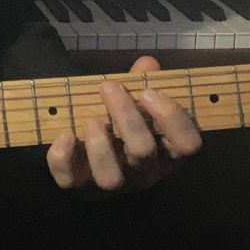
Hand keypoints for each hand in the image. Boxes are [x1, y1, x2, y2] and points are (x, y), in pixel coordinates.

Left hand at [46, 55, 201, 191]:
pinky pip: (70, 179)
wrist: (89, 151)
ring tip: (91, 119)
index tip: (150, 92)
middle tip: (108, 87)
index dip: (172, 118)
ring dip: (100, 146)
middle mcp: (143, 171)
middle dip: (126, 117)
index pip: (187, 143)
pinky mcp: (78, 186)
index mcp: (166, 150)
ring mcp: (112, 183)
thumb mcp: (136, 101)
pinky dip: (63, 158)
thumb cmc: (122, 121)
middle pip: (144, 151)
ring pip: (111, 177)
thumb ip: (142, 83)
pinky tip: (65, 135)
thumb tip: (147, 64)